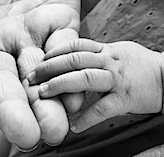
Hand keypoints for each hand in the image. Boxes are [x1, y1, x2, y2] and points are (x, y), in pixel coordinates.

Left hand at [29, 39, 163, 132]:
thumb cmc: (139, 66)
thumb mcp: (117, 52)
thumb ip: (96, 53)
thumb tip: (74, 56)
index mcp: (106, 50)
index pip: (77, 45)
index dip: (56, 51)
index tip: (40, 59)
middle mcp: (109, 61)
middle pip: (75, 59)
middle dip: (50, 67)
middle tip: (31, 76)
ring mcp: (117, 79)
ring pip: (85, 78)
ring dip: (61, 85)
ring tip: (42, 93)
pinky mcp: (125, 98)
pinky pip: (103, 108)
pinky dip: (86, 117)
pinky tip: (73, 125)